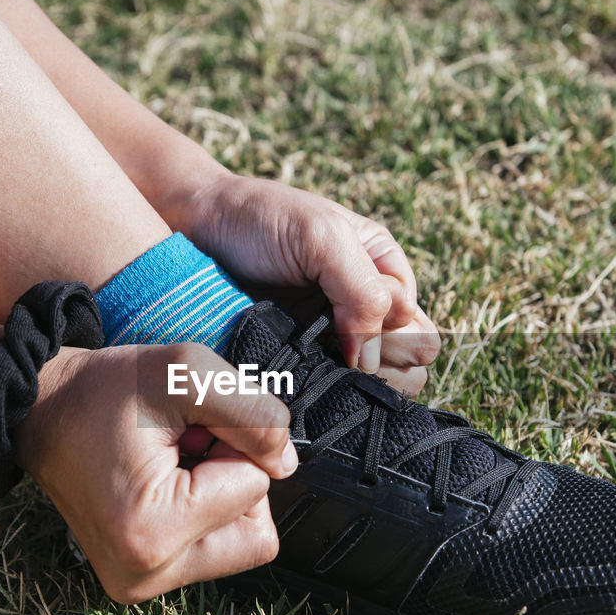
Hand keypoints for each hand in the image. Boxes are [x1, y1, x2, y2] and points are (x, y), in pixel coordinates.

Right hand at [15, 343, 296, 603]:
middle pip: (258, 533)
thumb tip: (286, 463)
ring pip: (240, 543)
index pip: (255, 488)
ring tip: (170, 464)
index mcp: (151, 535)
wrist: (38, 410)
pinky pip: (212, 548)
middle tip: (184, 448)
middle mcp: (145, 577)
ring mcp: (140, 585)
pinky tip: (164, 483)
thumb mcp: (187, 371)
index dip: (232, 443)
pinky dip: (203, 511)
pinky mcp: (142, 579)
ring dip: (221, 496)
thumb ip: (254, 415)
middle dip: (235, 480)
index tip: (185, 427)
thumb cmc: (102, 389)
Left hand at [184, 174, 439, 390]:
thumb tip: (372, 358)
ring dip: (355, 383)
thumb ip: (363, 291)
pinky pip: (329, 394)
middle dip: (383, 362)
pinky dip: (322, 392)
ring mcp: (332, 340)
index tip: (345, 316)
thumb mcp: (323, 238)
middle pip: (409, 363)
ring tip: (318, 362)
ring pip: (376, 387)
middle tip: (337, 344)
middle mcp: (366, 309)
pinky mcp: (300, 362)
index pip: (420, 326)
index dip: (391, 331)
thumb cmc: (261, 220)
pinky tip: (300, 378)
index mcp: (385, 270)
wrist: (195, 227)